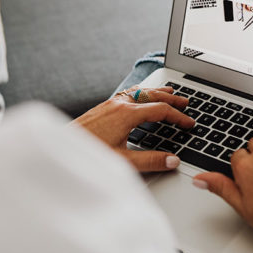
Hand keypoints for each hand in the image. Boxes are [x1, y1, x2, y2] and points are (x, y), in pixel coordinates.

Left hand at [71, 86, 193, 172]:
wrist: (63, 146)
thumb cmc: (90, 154)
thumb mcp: (123, 161)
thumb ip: (150, 161)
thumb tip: (172, 160)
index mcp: (127, 114)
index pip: (160, 110)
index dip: (178, 116)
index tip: (189, 123)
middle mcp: (119, 104)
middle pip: (151, 96)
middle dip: (170, 98)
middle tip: (186, 101)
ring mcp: (110, 104)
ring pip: (139, 92)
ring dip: (156, 92)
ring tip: (168, 92)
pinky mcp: (102, 107)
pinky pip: (127, 94)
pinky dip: (140, 93)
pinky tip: (139, 96)